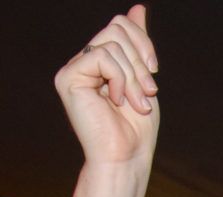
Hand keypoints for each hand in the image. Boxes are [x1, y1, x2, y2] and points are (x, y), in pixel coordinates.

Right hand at [56, 8, 160, 166]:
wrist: (125, 156)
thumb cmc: (135, 127)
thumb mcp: (143, 77)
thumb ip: (137, 43)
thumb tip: (138, 8)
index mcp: (101, 60)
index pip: (120, 26)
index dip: (143, 43)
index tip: (154, 71)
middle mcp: (84, 61)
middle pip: (117, 29)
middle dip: (140, 61)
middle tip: (148, 92)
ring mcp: (74, 69)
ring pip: (112, 44)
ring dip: (134, 76)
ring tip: (136, 103)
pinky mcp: (68, 78)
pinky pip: (102, 56)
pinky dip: (119, 78)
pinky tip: (116, 100)